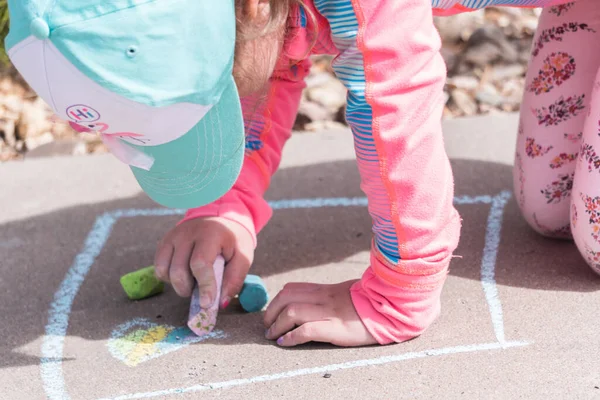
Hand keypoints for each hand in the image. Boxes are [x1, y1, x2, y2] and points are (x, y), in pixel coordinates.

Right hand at [154, 217, 254, 308]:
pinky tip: (183, 275)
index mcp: (210, 234)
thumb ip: (235, 278)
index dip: (203, 286)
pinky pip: (159, 266)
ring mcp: (173, 236)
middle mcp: (187, 233)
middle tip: (201, 292)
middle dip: (188, 289)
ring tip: (193, 282)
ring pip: (165, 271)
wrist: (220, 216)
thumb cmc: (233, 239)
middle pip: (179, 271)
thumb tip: (220, 303)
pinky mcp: (165, 241)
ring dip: (178, 285)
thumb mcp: (243, 255)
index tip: (207, 303)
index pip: (200, 263)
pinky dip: (169, 278)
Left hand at [263, 280, 377, 346]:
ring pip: (292, 311)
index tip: (272, 312)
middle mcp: (324, 298)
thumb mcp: (347, 293)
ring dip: (276, 324)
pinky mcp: (335, 328)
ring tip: (273, 336)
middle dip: (271, 311)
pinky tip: (285, 342)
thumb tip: (314, 303)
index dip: (277, 300)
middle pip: (286, 297)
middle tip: (267, 325)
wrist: (391, 308)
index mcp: (327, 290)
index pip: (293, 288)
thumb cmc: (371, 303)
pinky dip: (291, 336)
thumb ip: (330, 296)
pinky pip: (306, 330)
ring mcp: (329, 312)